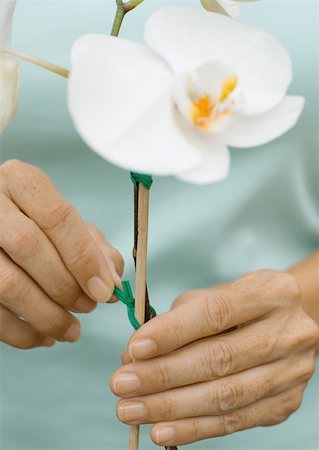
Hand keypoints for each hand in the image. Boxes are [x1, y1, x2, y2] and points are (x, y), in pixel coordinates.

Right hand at [0, 160, 123, 348]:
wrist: (0, 226)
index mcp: (22, 182)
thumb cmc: (38, 224)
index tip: (105, 289)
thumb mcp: (67, 224)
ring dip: (46, 315)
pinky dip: (22, 333)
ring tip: (71, 330)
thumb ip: (93, 246)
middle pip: (28, 246)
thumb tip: (111, 279)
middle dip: (65, 285)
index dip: (84, 257)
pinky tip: (45, 336)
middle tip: (89, 306)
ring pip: (7, 284)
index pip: (57, 216)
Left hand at [110, 270, 318, 446]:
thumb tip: (133, 356)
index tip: (135, 348)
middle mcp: (287, 332)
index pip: (216, 313)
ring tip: (131, 410)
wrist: (289, 325)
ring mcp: (291, 371)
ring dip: (171, 407)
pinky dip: (194, 428)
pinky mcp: (285, 403)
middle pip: (219, 359)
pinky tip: (161, 430)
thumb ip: (175, 320)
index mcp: (269, 293)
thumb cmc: (241, 307)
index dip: (173, 332)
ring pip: (225, 396)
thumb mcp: (213, 295)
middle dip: (163, 375)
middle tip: (122, 384)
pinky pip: (234, 421)